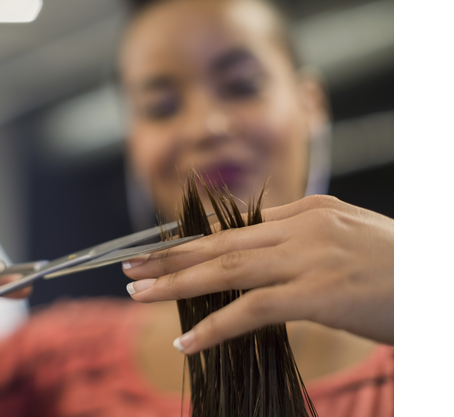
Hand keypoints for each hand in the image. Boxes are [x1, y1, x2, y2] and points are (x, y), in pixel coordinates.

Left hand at [122, 195, 392, 354]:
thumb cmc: (399, 268)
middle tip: (128, 265)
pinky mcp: (317, 292)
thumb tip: (258, 250)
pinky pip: (251, 309)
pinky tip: (186, 340)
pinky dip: (214, 326)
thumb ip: (302, 239)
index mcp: (307, 211)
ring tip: (138, 293)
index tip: (158, 251)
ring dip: (176, 283)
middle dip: (169, 255)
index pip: (234, 226)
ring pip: (226, 269)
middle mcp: (301, 226)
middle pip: (219, 242)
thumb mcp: (348, 239)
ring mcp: (307, 257)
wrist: (441, 281)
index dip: (191, 241)